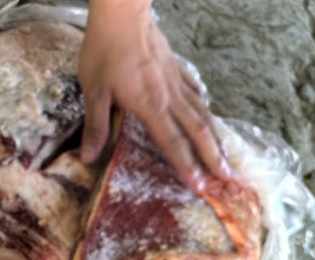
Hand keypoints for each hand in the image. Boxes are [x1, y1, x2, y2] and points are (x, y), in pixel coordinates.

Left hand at [77, 1, 230, 190]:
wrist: (122, 15)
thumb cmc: (104, 52)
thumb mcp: (93, 92)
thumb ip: (96, 126)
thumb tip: (88, 159)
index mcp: (150, 106)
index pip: (172, 143)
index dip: (185, 166)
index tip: (199, 187)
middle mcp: (169, 96)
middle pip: (196, 131)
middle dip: (211, 157)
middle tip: (226, 179)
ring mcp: (176, 81)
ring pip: (202, 112)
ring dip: (214, 136)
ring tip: (225, 155)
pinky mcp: (175, 67)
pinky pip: (195, 92)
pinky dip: (204, 106)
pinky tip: (208, 112)